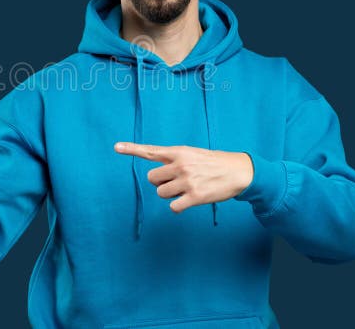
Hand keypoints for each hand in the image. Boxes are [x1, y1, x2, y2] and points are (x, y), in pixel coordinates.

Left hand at [114, 142, 253, 212]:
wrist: (239, 171)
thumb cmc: (213, 163)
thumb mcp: (193, 153)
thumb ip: (173, 159)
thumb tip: (156, 173)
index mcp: (179, 152)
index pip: (151, 150)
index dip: (131, 149)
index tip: (116, 147)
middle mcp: (181, 165)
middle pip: (152, 178)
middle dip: (160, 182)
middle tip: (176, 181)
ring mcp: (187, 181)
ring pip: (161, 193)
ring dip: (170, 194)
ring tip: (186, 189)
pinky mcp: (195, 197)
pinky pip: (173, 206)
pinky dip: (178, 206)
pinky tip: (189, 200)